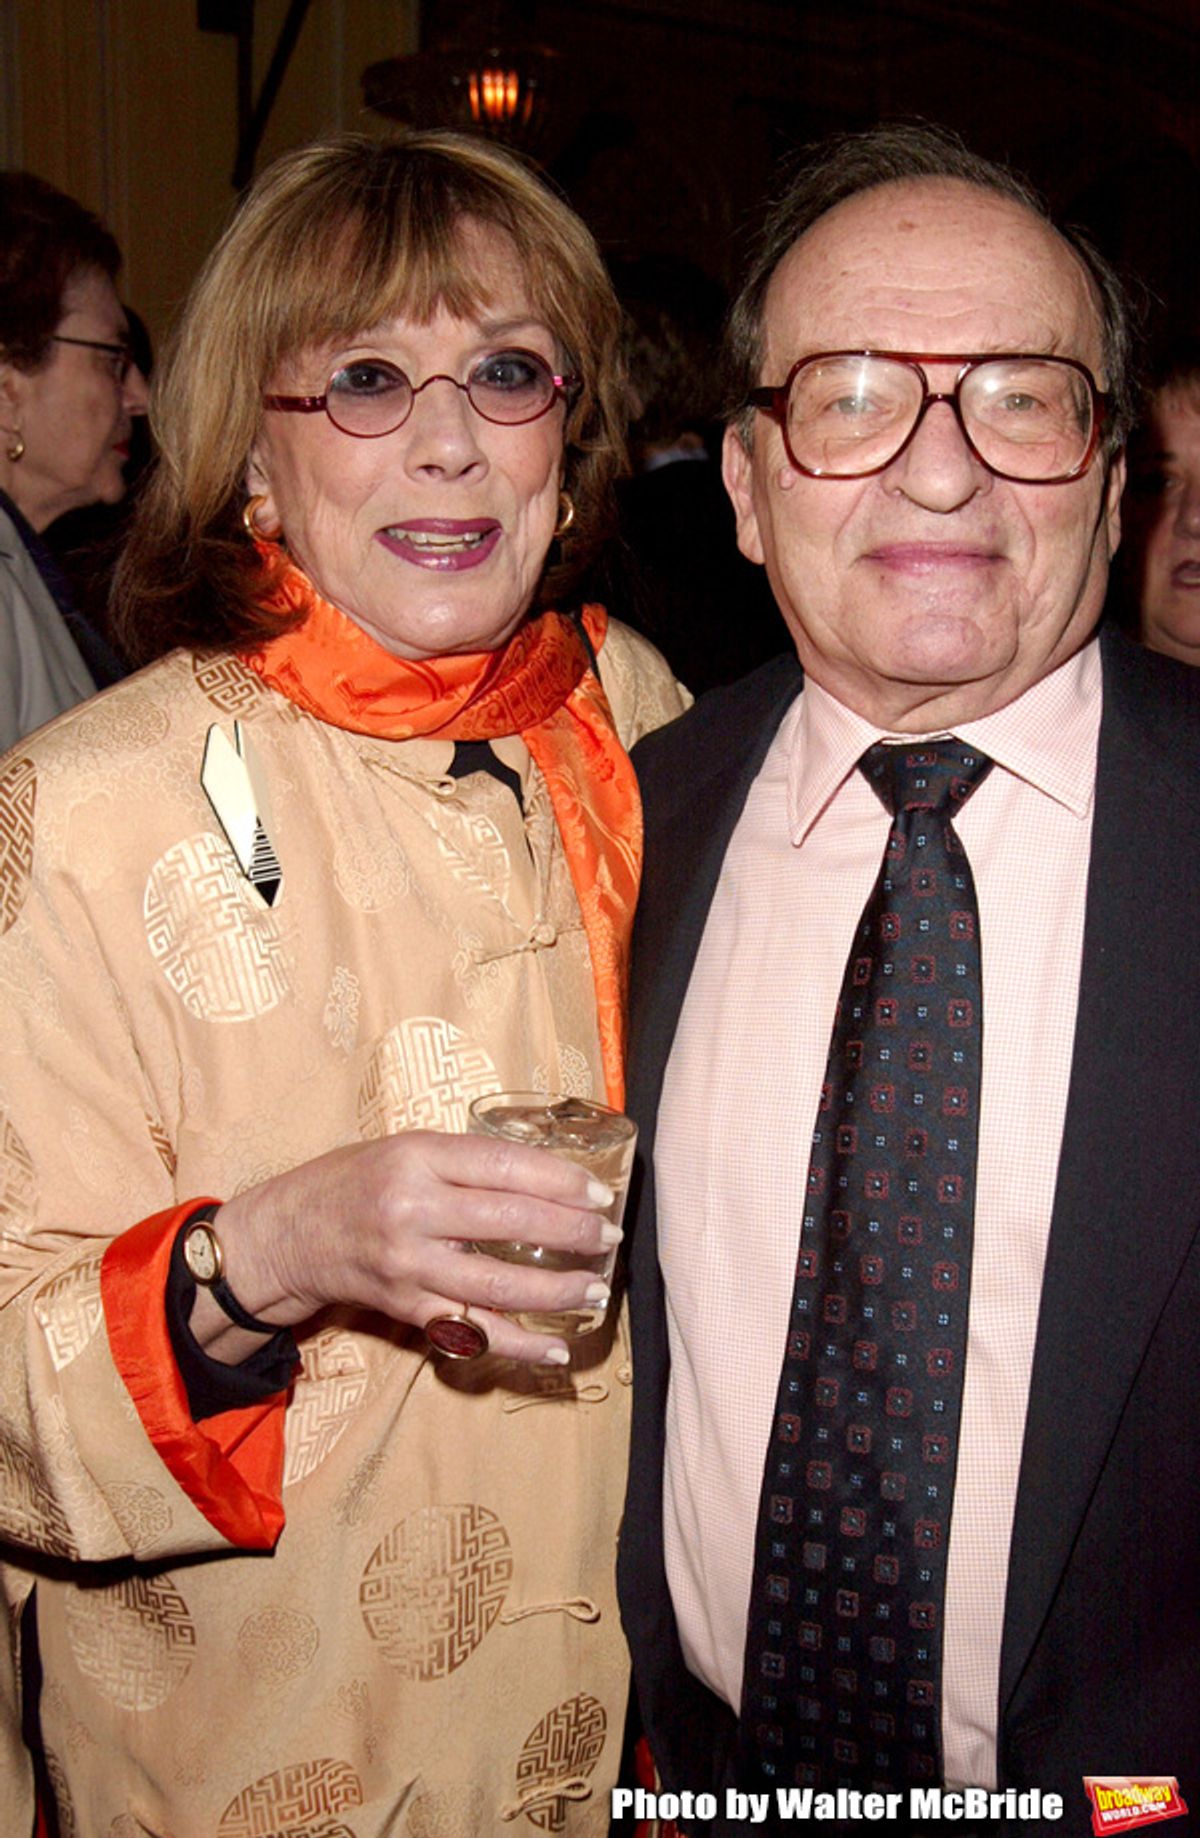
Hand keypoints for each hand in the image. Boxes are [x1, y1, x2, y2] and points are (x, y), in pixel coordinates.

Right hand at [190, 1132, 618, 1366]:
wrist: (289, 1232)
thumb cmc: (355, 1181)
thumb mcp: (405, 1149)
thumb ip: (466, 1163)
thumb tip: (547, 1177)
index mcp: (417, 1158)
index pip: (503, 1166)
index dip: (559, 1179)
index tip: (598, 1192)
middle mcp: (413, 1209)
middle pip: (509, 1219)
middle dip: (570, 1231)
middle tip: (608, 1236)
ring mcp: (408, 1264)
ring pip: (497, 1283)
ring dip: (556, 1290)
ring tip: (595, 1287)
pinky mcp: (406, 1307)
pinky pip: (472, 1330)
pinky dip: (518, 1343)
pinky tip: (556, 1346)